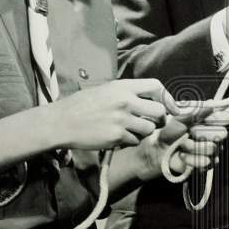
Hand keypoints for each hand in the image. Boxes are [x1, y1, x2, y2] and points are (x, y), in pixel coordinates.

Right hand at [47, 78, 178, 149]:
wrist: (60, 122)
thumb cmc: (81, 105)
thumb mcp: (105, 90)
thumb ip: (127, 93)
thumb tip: (150, 99)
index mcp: (122, 86)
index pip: (156, 86)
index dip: (166, 97)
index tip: (169, 106)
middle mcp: (125, 101)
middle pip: (159, 111)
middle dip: (159, 118)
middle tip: (151, 122)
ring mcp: (121, 120)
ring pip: (149, 129)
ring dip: (143, 132)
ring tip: (130, 130)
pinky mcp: (116, 137)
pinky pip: (134, 141)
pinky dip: (129, 141)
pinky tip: (116, 137)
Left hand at [135, 106, 228, 179]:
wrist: (156, 152)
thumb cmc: (166, 133)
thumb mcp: (178, 120)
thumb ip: (196, 113)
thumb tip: (212, 104)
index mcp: (207, 121)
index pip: (227, 117)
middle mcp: (212, 134)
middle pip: (221, 133)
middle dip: (202, 133)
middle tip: (189, 133)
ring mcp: (209, 150)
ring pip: (213, 149)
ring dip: (193, 148)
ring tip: (181, 146)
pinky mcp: (204, 164)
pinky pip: (206, 162)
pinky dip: (191, 160)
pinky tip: (183, 157)